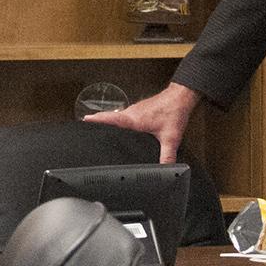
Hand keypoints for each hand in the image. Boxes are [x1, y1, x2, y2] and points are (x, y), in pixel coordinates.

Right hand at [85, 82, 201, 163]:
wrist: (181, 96)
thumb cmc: (174, 111)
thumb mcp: (171, 137)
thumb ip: (167, 155)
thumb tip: (165, 169)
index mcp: (134, 119)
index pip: (111, 118)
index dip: (97, 120)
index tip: (84, 121)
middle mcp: (132, 113)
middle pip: (110, 117)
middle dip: (97, 121)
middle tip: (86, 127)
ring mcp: (135, 110)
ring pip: (117, 116)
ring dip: (108, 120)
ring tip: (98, 128)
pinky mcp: (140, 109)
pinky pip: (125, 115)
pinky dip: (118, 120)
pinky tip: (121, 127)